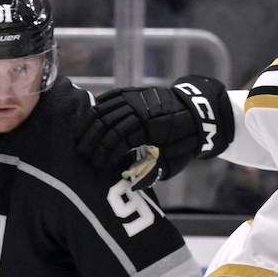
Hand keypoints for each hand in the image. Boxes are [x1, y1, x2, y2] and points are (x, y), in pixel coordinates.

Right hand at [76, 75, 233, 189]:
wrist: (198, 115)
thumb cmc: (185, 142)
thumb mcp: (173, 162)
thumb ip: (153, 172)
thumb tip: (132, 184)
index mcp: (150, 129)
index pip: (118, 141)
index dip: (106, 154)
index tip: (97, 165)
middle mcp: (140, 111)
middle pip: (107, 125)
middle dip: (93, 141)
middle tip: (82, 153)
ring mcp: (136, 98)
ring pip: (105, 109)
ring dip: (90, 124)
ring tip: (79, 137)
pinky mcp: (135, 92)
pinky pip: (112, 97)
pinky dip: (98, 106)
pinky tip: (89, 117)